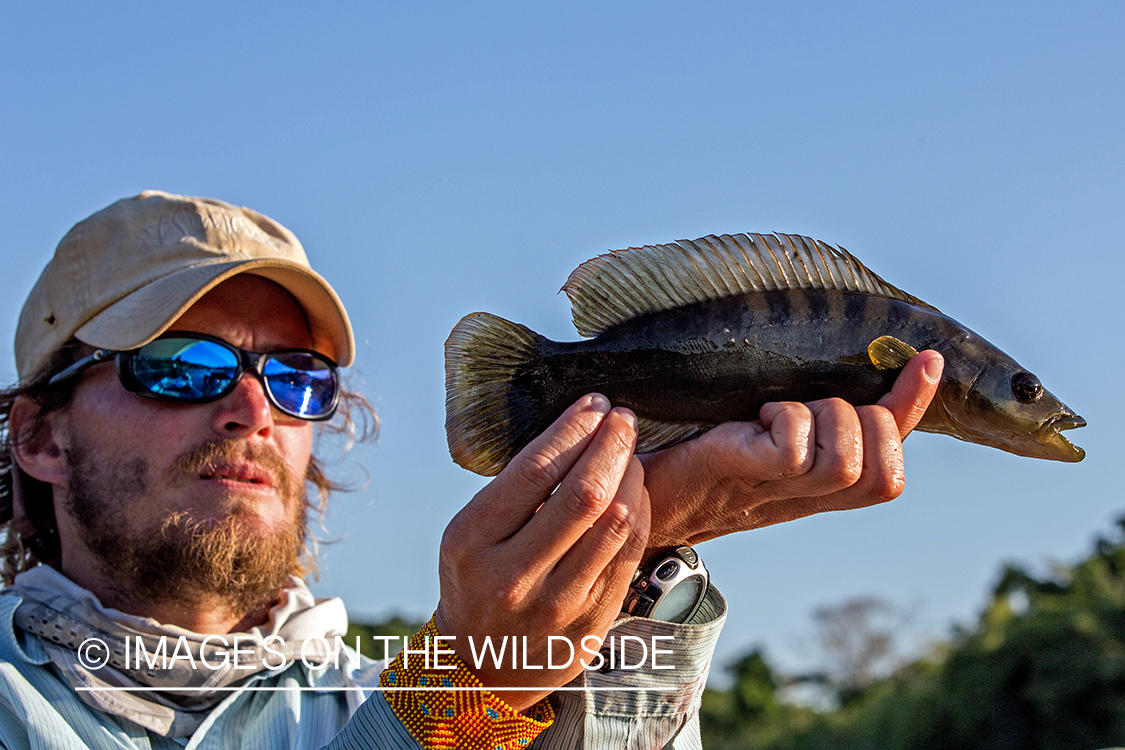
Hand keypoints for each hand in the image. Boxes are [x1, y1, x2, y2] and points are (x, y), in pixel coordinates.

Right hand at [435, 394, 649, 709]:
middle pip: (583, 495)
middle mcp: (513, 576)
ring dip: (631, 476)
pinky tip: (635, 492)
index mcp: (473, 542)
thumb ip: (513, 492)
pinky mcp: (591, 622)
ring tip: (630, 452)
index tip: (594, 404)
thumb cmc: (476, 582)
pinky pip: (628, 554)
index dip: (572, 429)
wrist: (482, 667)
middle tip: (624, 418)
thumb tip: (574, 430)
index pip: (534, 471)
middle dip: (612, 445)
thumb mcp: (469, 535)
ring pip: (615, 524)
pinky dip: (639, 513)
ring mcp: (556, 604)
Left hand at [639, 351, 943, 548]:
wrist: (645, 489)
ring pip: (845, 460)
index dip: (915, 409)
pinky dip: (783, 421)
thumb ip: (817, 409)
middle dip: (863, 423)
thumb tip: (858, 360)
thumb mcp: (773, 428)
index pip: (893, 459)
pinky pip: (795, 448)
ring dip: (819, 419)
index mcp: (823, 486)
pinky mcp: (748, 474)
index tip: (926, 358)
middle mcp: (812, 497)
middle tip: (810, 407)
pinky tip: (754, 421)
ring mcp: (782, 492)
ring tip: (777, 414)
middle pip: (886, 473)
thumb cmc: (705, 453)